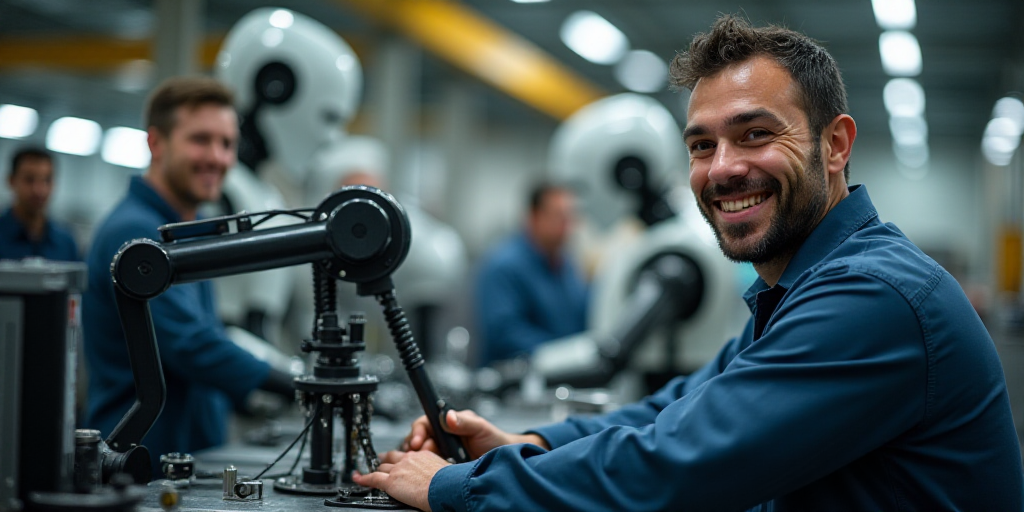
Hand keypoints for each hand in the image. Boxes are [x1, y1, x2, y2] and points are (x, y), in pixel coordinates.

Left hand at [352, 450, 447, 511]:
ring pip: (383, 468)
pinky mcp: (391, 482)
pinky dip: (363, 478)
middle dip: (386, 460)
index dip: (402, 459)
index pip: (409, 455)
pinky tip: (358, 478)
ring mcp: (399, 470)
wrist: (446, 486)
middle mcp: (410, 459)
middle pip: (393, 458)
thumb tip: (443, 480)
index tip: (401, 461)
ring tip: (370, 472)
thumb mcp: (447, 473)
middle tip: (381, 461)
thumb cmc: (451, 482)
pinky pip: (372, 479)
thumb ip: (439, 474)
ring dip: (376, 470)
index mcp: (424, 456)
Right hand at [402, 409, 549, 459]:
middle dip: (415, 449)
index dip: (417, 432)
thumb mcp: (480, 428)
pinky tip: (431, 474)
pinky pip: (428, 469)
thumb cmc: (494, 439)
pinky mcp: (442, 467)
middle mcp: (441, 437)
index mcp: (446, 424)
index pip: (424, 424)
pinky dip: (426, 472)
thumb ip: (464, 422)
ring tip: (426, 465)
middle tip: (421, 456)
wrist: (503, 460)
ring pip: (420, 456)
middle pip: (417, 440)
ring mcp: (441, 453)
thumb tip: (447, 417)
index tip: (417, 442)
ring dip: (419, 461)